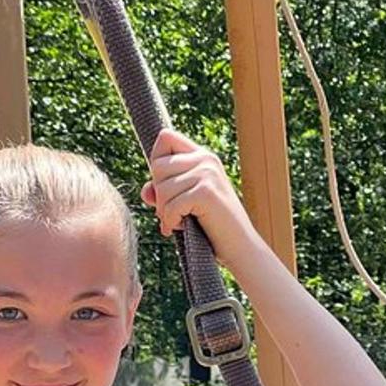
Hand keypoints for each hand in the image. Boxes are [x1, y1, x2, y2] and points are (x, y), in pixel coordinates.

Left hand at [140, 129, 257, 264]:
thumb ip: (162, 190)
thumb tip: (146, 191)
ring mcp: (207, 174)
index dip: (156, 160)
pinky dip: (170, 222)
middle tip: (173, 212)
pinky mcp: (206, 193)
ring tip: (180, 221)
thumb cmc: (210, 227)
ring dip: (164, 212)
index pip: (165, 137)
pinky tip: (181, 228)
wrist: (240, 247)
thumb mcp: (184, 202)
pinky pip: (170, 206)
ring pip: (161, 189)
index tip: (166, 186)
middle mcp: (206, 159)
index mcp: (202, 156)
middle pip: (157, 166)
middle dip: (159, 194)